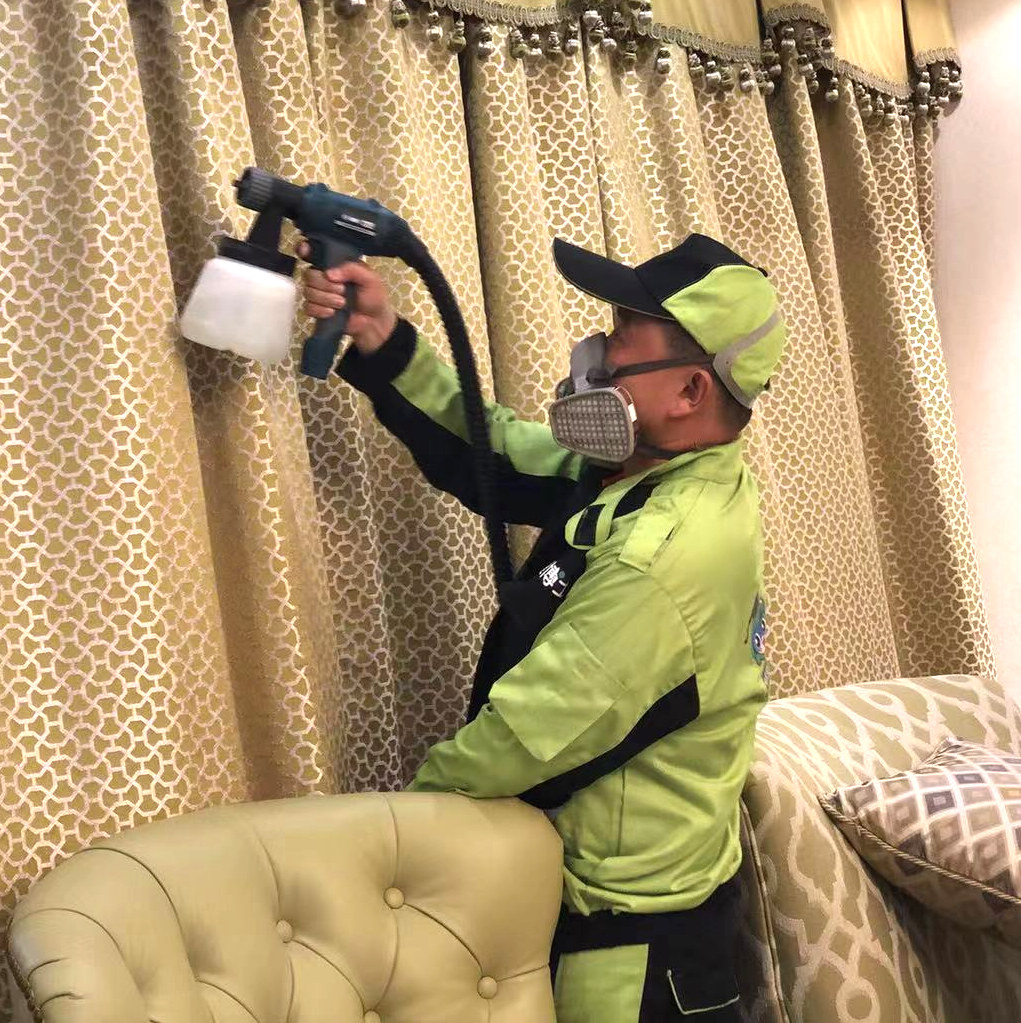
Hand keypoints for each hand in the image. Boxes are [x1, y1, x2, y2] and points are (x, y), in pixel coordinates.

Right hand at [297, 241, 397, 355]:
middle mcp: (325, 277)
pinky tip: (333, 312)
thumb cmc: (374, 297)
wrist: (374, 321)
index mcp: (336, 265)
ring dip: (326, 298)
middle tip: (343, 291)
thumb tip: (329, 273)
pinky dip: (320, 310)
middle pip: (309, 274)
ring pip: (308, 292)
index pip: (313, 252)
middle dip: (325, 285)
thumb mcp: (370, 278)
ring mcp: (320, 293)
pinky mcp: (318, 309)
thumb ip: (352, 269)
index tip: (305, 252)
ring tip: (342, 303)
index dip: (304, 249)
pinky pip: (308, 307)